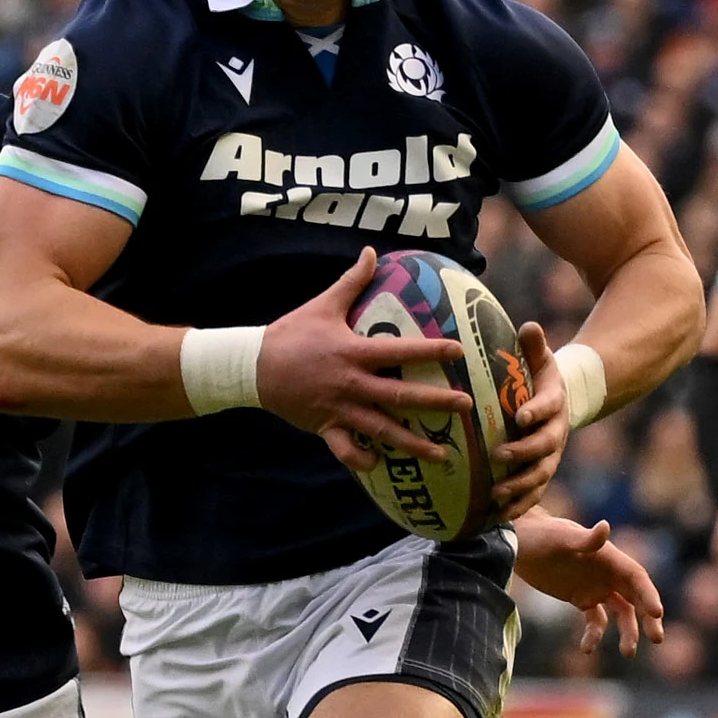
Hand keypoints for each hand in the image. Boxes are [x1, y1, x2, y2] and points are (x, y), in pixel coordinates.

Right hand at [254, 249, 474, 474]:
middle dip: (435, 402)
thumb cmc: (290, 333)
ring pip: (382, 431)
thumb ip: (352, 281)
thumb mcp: (322, 305)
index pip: (400, 351)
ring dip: (413, 444)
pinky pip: (347, 450)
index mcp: (353, 352)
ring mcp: (339, 409)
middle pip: (400, 396)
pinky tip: (381, 465)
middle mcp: (351, 384)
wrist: (251, 366)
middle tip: (466, 406)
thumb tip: (371, 252)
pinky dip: (362, 459)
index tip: (459, 351)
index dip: (430, 350)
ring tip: (442, 454)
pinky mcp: (325, 427)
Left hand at [488, 321, 567, 521]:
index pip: (549, 408)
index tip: (520, 416)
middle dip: (523, 453)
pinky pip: (534, 494)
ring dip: (519, 487)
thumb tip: (529, 326)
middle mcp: (556, 434)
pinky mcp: (541, 474)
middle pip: (545, 448)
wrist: (558, 405)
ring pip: (539, 476)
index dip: (537, 411)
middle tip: (499, 456)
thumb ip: (534, 346)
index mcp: (554, 404)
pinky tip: (497, 516)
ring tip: (496, 494)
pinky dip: (519, 506)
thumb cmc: (539, 378)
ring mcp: (550, 458)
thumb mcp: (539, 359)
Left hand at [511, 511, 662, 653]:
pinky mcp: (581, 599)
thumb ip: (585, 539)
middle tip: (657, 639)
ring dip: (628, 632)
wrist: (519, 543)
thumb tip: (605, 527)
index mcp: (609, 558)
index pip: (637, 578)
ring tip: (628, 652)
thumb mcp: (562, 538)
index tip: (657, 613)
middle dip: (649, 617)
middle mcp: (608, 574)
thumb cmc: (541, 536)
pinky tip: (586, 648)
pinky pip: (595, 621)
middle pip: (637, 598)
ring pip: (621, 612)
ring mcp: (595, 587)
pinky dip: (594, 635)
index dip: (649, 594)